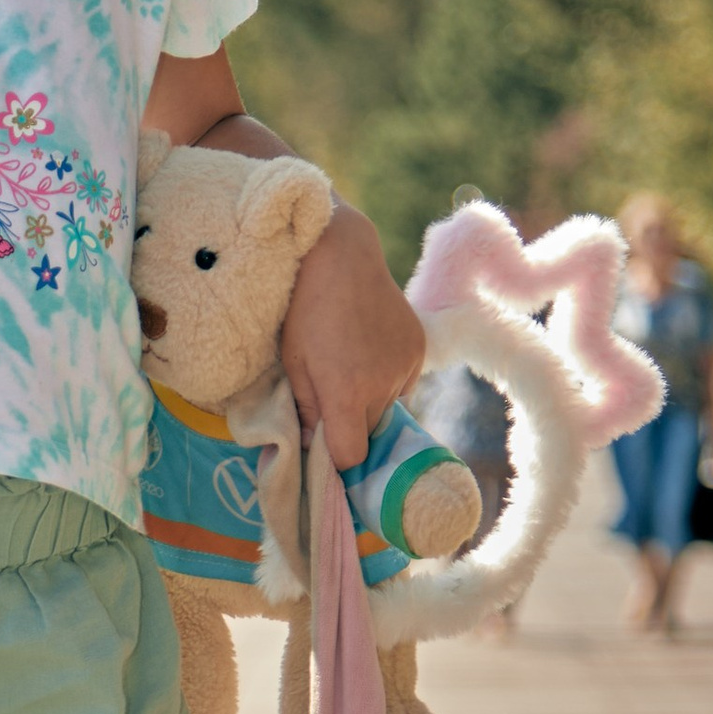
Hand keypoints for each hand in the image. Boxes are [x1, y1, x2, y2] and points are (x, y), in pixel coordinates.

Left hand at [282, 203, 424, 468]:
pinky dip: (386, 380)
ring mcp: (406, 366)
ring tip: (349, 366)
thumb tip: (312, 445)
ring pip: (387, 409)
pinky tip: (369, 352)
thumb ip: (305, 411)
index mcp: (346, 391)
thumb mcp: (292, 363)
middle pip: (368, 433)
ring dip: (369, 402)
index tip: (323, 444)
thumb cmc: (304, 310)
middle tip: (330, 397)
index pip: (351, 456)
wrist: (341, 257)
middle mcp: (383, 384)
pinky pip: (402, 385)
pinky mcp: (419, 350)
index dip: (335, 456)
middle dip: (349, 426)